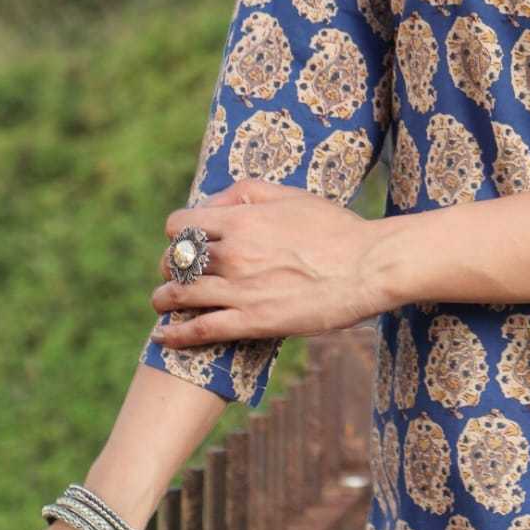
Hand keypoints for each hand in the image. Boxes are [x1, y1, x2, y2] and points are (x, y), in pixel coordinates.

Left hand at [149, 178, 385, 347]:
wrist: (367, 266)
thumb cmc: (334, 228)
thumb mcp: (291, 196)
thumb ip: (247, 192)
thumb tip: (214, 203)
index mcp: (242, 219)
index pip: (180, 224)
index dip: (176, 231)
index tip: (182, 239)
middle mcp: (234, 253)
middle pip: (174, 260)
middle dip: (168, 265)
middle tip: (173, 273)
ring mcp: (241, 289)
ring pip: (179, 296)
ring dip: (163, 299)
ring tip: (163, 302)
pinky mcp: (253, 321)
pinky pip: (200, 330)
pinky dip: (175, 335)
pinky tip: (164, 336)